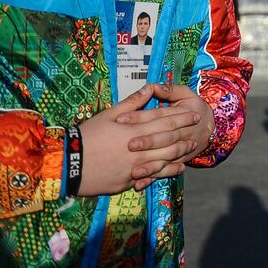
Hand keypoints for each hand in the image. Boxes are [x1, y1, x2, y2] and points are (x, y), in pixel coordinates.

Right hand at [75, 85, 191, 195]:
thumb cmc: (87, 135)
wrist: (68, 164)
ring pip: (164, 158)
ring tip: (192, 147)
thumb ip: (132, 103)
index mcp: (133, 128)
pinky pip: (153, 175)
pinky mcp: (129, 180)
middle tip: (198, 129)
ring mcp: (135, 165)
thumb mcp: (108, 114)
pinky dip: (167, 172)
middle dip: (185, 133)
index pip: (163, 120)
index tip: (194, 113)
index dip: (181, 116)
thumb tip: (149, 88)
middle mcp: (138, 147)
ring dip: (180, 152)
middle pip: (168, 139)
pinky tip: (178, 169)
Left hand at [117, 83, 214, 189]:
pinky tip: (139, 184)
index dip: (140, 117)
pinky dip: (152, 179)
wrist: (211, 126)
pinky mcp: (178, 161)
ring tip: (133, 170)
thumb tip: (152, 86)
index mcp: (182, 114)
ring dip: (150, 166)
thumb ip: (169, 90)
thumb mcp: (186, 94)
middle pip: (163, 138)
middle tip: (129, 145)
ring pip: (165, 158)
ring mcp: (181, 149)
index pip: (158, 115)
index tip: (121, 120)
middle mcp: (182, 133)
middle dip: (147, 142)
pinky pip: (165, 172)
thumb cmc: (194, 108)